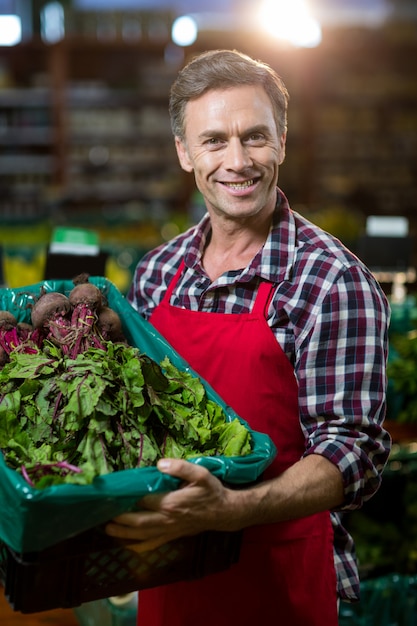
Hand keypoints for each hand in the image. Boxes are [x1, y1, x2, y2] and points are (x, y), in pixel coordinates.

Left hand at [105, 458, 236, 551]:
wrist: (224, 512)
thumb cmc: (211, 491)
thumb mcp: (201, 474)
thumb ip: (181, 467)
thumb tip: (159, 463)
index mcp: (171, 503)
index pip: (143, 500)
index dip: (126, 497)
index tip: (112, 493)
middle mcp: (166, 519)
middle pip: (136, 522)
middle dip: (118, 519)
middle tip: (102, 513)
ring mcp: (168, 531)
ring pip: (140, 535)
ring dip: (122, 534)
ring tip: (107, 529)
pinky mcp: (171, 536)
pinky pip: (151, 544)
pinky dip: (137, 546)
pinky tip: (127, 544)